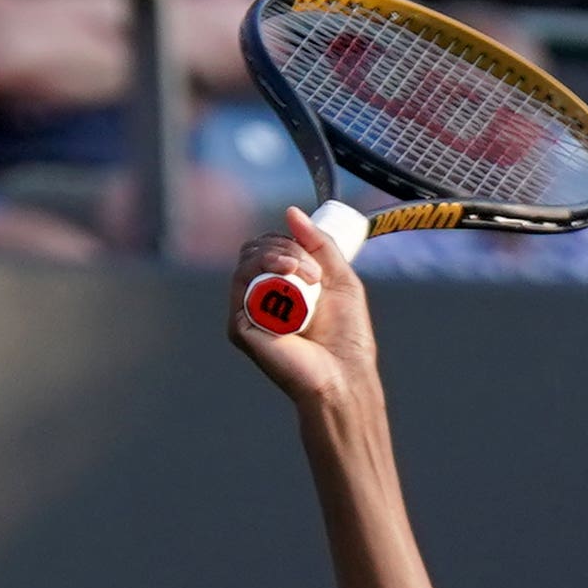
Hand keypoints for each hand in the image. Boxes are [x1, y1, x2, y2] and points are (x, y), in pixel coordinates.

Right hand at [230, 207, 376, 404]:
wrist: (343, 375)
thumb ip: (320, 244)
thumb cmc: (347, 339)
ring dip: (277, 255)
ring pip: (246, 262)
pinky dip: (262, 271)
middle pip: (254, 250)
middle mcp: (260, 299)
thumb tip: (291, 211)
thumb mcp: (341, 279)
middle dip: (283, 246)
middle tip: (313, 269)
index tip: (314, 256)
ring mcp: (248, 313)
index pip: (268, 248)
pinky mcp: (240, 327)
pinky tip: (288, 280)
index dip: (287, 241)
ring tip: (307, 275)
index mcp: (280, 288)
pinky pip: (241, 285)